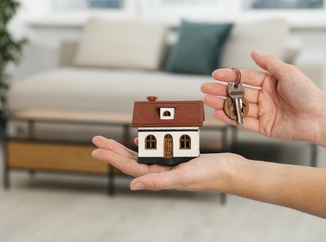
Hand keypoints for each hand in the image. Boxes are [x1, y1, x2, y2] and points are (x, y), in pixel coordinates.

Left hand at [92, 135, 245, 190]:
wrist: (229, 170)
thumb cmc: (209, 175)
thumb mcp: (182, 177)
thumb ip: (158, 181)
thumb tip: (132, 185)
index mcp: (160, 177)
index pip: (130, 167)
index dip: (112, 157)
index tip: (96, 149)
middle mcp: (161, 171)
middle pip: (131, 160)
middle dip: (113, 149)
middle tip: (96, 140)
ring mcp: (168, 164)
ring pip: (141, 154)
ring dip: (125, 146)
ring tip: (111, 140)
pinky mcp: (177, 157)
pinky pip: (156, 149)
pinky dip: (146, 143)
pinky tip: (139, 140)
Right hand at [201, 50, 325, 141]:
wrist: (319, 117)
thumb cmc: (307, 92)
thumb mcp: (287, 72)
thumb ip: (268, 62)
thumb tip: (254, 52)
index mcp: (270, 82)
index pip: (245, 78)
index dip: (230, 76)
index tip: (216, 74)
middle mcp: (265, 97)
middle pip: (238, 93)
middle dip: (221, 90)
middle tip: (205, 88)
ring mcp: (263, 112)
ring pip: (238, 107)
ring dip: (222, 104)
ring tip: (206, 101)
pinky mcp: (264, 127)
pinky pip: (244, 122)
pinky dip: (230, 118)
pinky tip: (219, 114)